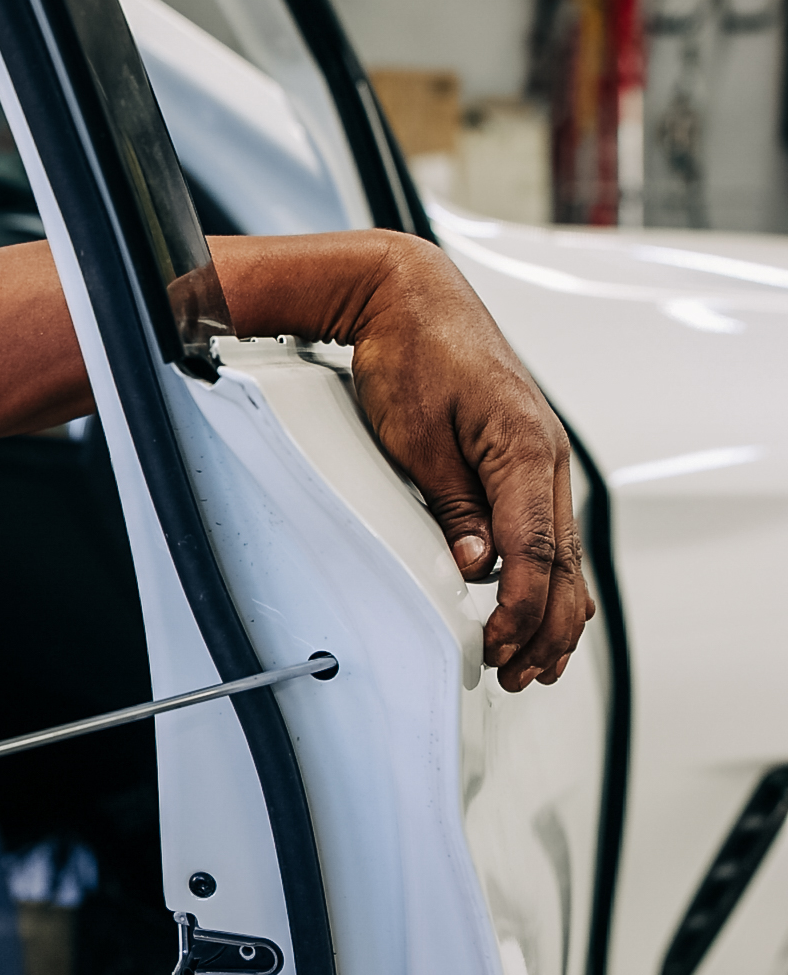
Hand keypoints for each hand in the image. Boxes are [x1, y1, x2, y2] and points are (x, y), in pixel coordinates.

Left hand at [207, 230, 593, 693]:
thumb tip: (477, 567)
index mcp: (522, 449)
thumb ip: (451, 506)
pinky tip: (537, 610)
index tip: (495, 648)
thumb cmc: (410, 352)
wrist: (411, 297)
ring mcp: (542, 460)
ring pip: (564, 555)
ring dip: (551, 613)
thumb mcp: (415, 437)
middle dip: (543, 629)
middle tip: (514, 676)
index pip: (534, 553)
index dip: (518, 611)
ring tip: (531, 664)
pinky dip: (547, 579)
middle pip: (563, 565)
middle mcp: (545, 457)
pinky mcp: (527, 462)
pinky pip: (550, 532)